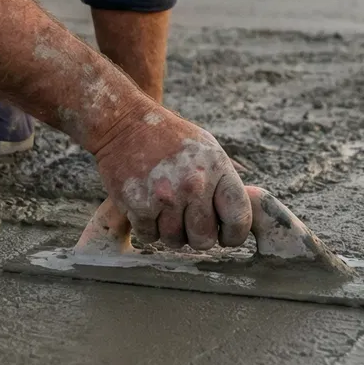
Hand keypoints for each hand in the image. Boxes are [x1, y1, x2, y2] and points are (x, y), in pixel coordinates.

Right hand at [87, 107, 252, 249]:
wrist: (123, 123)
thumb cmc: (169, 137)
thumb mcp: (207, 149)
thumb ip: (224, 182)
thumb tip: (240, 219)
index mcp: (217, 168)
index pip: (239, 218)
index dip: (234, 235)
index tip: (225, 236)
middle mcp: (194, 184)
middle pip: (204, 238)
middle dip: (197, 236)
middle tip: (188, 222)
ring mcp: (166, 197)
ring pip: (175, 241)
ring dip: (170, 232)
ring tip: (165, 209)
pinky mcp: (139, 205)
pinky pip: (150, 237)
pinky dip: (147, 228)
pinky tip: (146, 206)